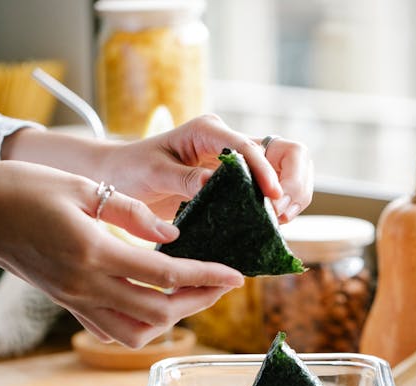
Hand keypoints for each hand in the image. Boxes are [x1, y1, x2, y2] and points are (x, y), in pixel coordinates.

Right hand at [0, 162, 243, 346]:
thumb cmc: (23, 188)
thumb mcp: (81, 186)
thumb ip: (131, 212)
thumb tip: (173, 233)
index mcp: (93, 251)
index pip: (165, 275)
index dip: (206, 276)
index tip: (236, 274)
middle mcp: (85, 285)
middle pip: (158, 311)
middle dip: (199, 300)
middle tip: (224, 282)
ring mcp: (74, 300)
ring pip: (135, 332)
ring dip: (172, 319)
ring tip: (193, 294)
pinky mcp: (67, 302)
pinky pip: (111, 330)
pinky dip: (142, 325)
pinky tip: (156, 303)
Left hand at [98, 114, 313, 221]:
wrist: (121, 176)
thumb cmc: (132, 169)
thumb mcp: (153, 172)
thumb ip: (183, 177)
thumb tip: (211, 184)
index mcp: (209, 131)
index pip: (251, 147)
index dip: (267, 172)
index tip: (273, 200)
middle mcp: (231, 142)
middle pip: (287, 152)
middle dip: (293, 182)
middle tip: (279, 213)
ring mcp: (240, 161)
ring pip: (290, 169)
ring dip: (294, 194)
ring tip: (278, 221)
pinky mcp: (241, 181)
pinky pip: (274, 189)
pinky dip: (282, 206)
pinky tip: (272, 224)